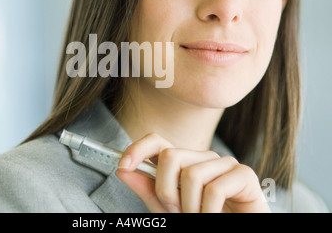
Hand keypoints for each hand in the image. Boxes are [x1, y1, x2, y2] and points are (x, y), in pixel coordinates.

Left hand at [116, 133, 269, 212]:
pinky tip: (213, 217)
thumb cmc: (203, 218)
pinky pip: (215, 189)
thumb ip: (149, 190)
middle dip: (166, 191)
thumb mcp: (169, 209)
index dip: (137, 149)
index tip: (123, 166)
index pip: (157, 142)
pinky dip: (208, 212)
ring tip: (198, 217)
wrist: (239, 229)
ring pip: (192, 174)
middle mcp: (202, 157)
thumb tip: (122, 170)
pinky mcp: (244, 174)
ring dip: (189, 207)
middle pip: (170, 155)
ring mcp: (224, 163)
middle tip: (176, 212)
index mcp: (184, 163)